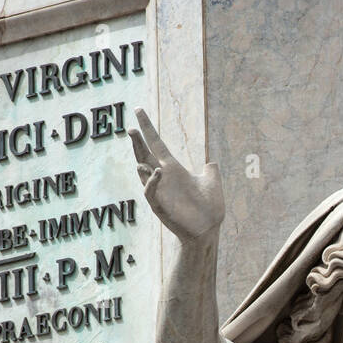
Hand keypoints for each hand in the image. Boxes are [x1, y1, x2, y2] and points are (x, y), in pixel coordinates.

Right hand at [128, 107, 224, 242]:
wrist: (208, 231)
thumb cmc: (210, 210)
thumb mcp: (212, 183)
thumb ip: (210, 170)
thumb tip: (211, 162)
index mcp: (174, 169)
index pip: (156, 144)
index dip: (147, 128)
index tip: (138, 110)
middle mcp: (164, 178)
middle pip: (144, 155)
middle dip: (137, 142)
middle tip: (130, 128)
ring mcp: (160, 192)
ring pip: (143, 172)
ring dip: (140, 159)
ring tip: (136, 143)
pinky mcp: (160, 206)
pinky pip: (151, 191)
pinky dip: (152, 181)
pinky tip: (157, 171)